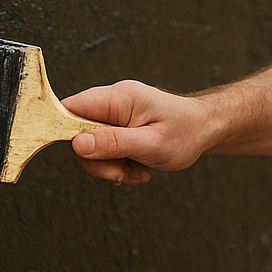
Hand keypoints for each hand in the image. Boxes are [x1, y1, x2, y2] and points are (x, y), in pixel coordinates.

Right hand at [63, 80, 214, 186]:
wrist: (207, 130)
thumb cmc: (187, 132)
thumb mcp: (151, 144)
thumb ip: (113, 143)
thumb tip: (77, 143)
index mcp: (118, 98)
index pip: (70, 108)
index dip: (64, 132)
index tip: (82, 155)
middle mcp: (113, 102)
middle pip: (77, 133)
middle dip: (97, 161)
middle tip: (121, 173)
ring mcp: (116, 115)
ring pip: (91, 147)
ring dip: (110, 166)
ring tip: (138, 170)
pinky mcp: (120, 127)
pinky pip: (105, 150)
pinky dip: (118, 165)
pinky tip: (139, 168)